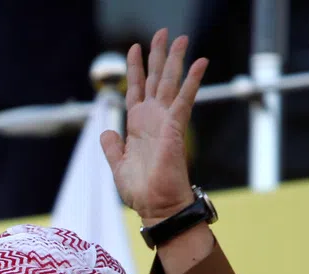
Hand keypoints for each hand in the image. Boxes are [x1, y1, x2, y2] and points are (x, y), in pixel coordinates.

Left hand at [100, 30, 207, 223]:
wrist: (156, 206)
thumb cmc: (141, 191)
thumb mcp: (118, 165)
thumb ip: (113, 146)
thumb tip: (107, 130)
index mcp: (138, 126)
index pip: (136, 90)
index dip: (135, 68)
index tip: (134, 47)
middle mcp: (153, 119)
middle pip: (155, 79)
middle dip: (157, 55)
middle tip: (162, 31)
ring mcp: (165, 121)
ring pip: (170, 82)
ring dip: (175, 59)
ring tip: (181, 37)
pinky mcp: (175, 127)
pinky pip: (185, 98)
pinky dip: (193, 79)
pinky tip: (201, 61)